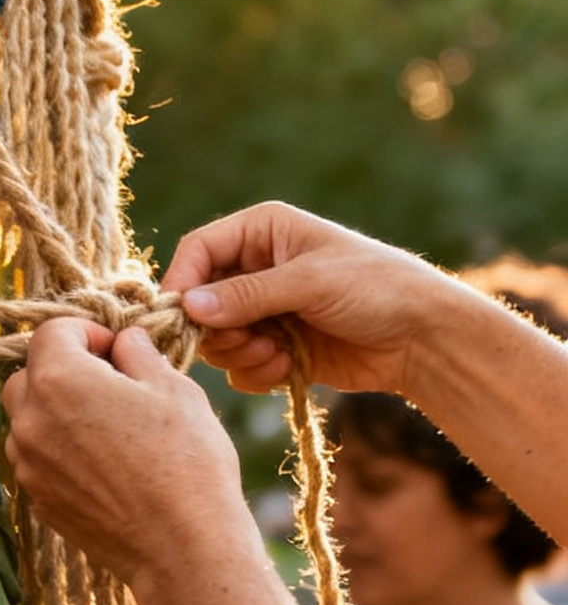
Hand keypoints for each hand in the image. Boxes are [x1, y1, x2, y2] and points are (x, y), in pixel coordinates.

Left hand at [1, 319, 254, 595]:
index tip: (117, 349)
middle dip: (64, 369)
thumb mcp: (175, 390)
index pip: (51, 332)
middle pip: (29, 375)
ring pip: (27, 419)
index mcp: (58, 381)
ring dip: (57, 411)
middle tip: (112, 384)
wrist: (183, 548)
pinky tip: (104, 464)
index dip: (86, 332)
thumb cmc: (187, 462)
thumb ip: (139, 354)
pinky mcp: (36, 499)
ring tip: (109, 426)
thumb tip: (124, 339)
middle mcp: (29, 420)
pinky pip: (37, 459)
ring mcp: (28, 464)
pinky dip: (59, 450)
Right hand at [163, 202, 457, 396]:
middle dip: (217, 328)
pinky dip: (254, 372)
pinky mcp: (274, 347)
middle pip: (199, 301)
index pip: (198, 250)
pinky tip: (285, 368)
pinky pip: (238, 365)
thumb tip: (188, 307)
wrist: (425, 338)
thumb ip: (246, 295)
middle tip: (245, 342)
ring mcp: (264, 310)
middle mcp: (256, 268)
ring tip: (274, 355)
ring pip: (215, 337)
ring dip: (238, 353)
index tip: (179, 318)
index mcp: (262, 232)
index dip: (183, 282)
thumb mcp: (310, 282)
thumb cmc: (377, 288)